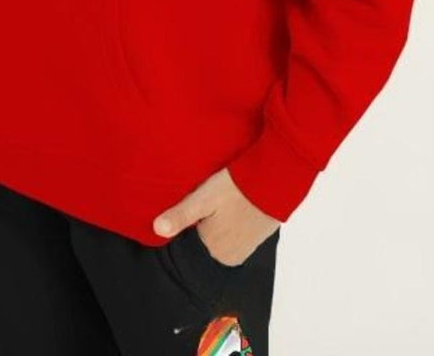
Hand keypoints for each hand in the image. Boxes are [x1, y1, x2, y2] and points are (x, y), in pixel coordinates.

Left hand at [152, 167, 280, 265]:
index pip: (190, 245)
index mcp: (215, 251)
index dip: (185, 227)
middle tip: (201, 202)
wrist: (278, 178)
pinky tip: (232, 204)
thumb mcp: (204, 197)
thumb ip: (180, 215)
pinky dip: (233, 222)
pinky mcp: (260, 236)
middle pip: (206, 242)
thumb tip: (156, 230)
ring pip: (222, 237)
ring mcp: (248, 247)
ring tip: (216, 202)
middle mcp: (232, 256)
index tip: (187, 210)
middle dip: (201, 226)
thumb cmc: (237, 188)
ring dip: (217, 223)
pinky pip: (238, 233)